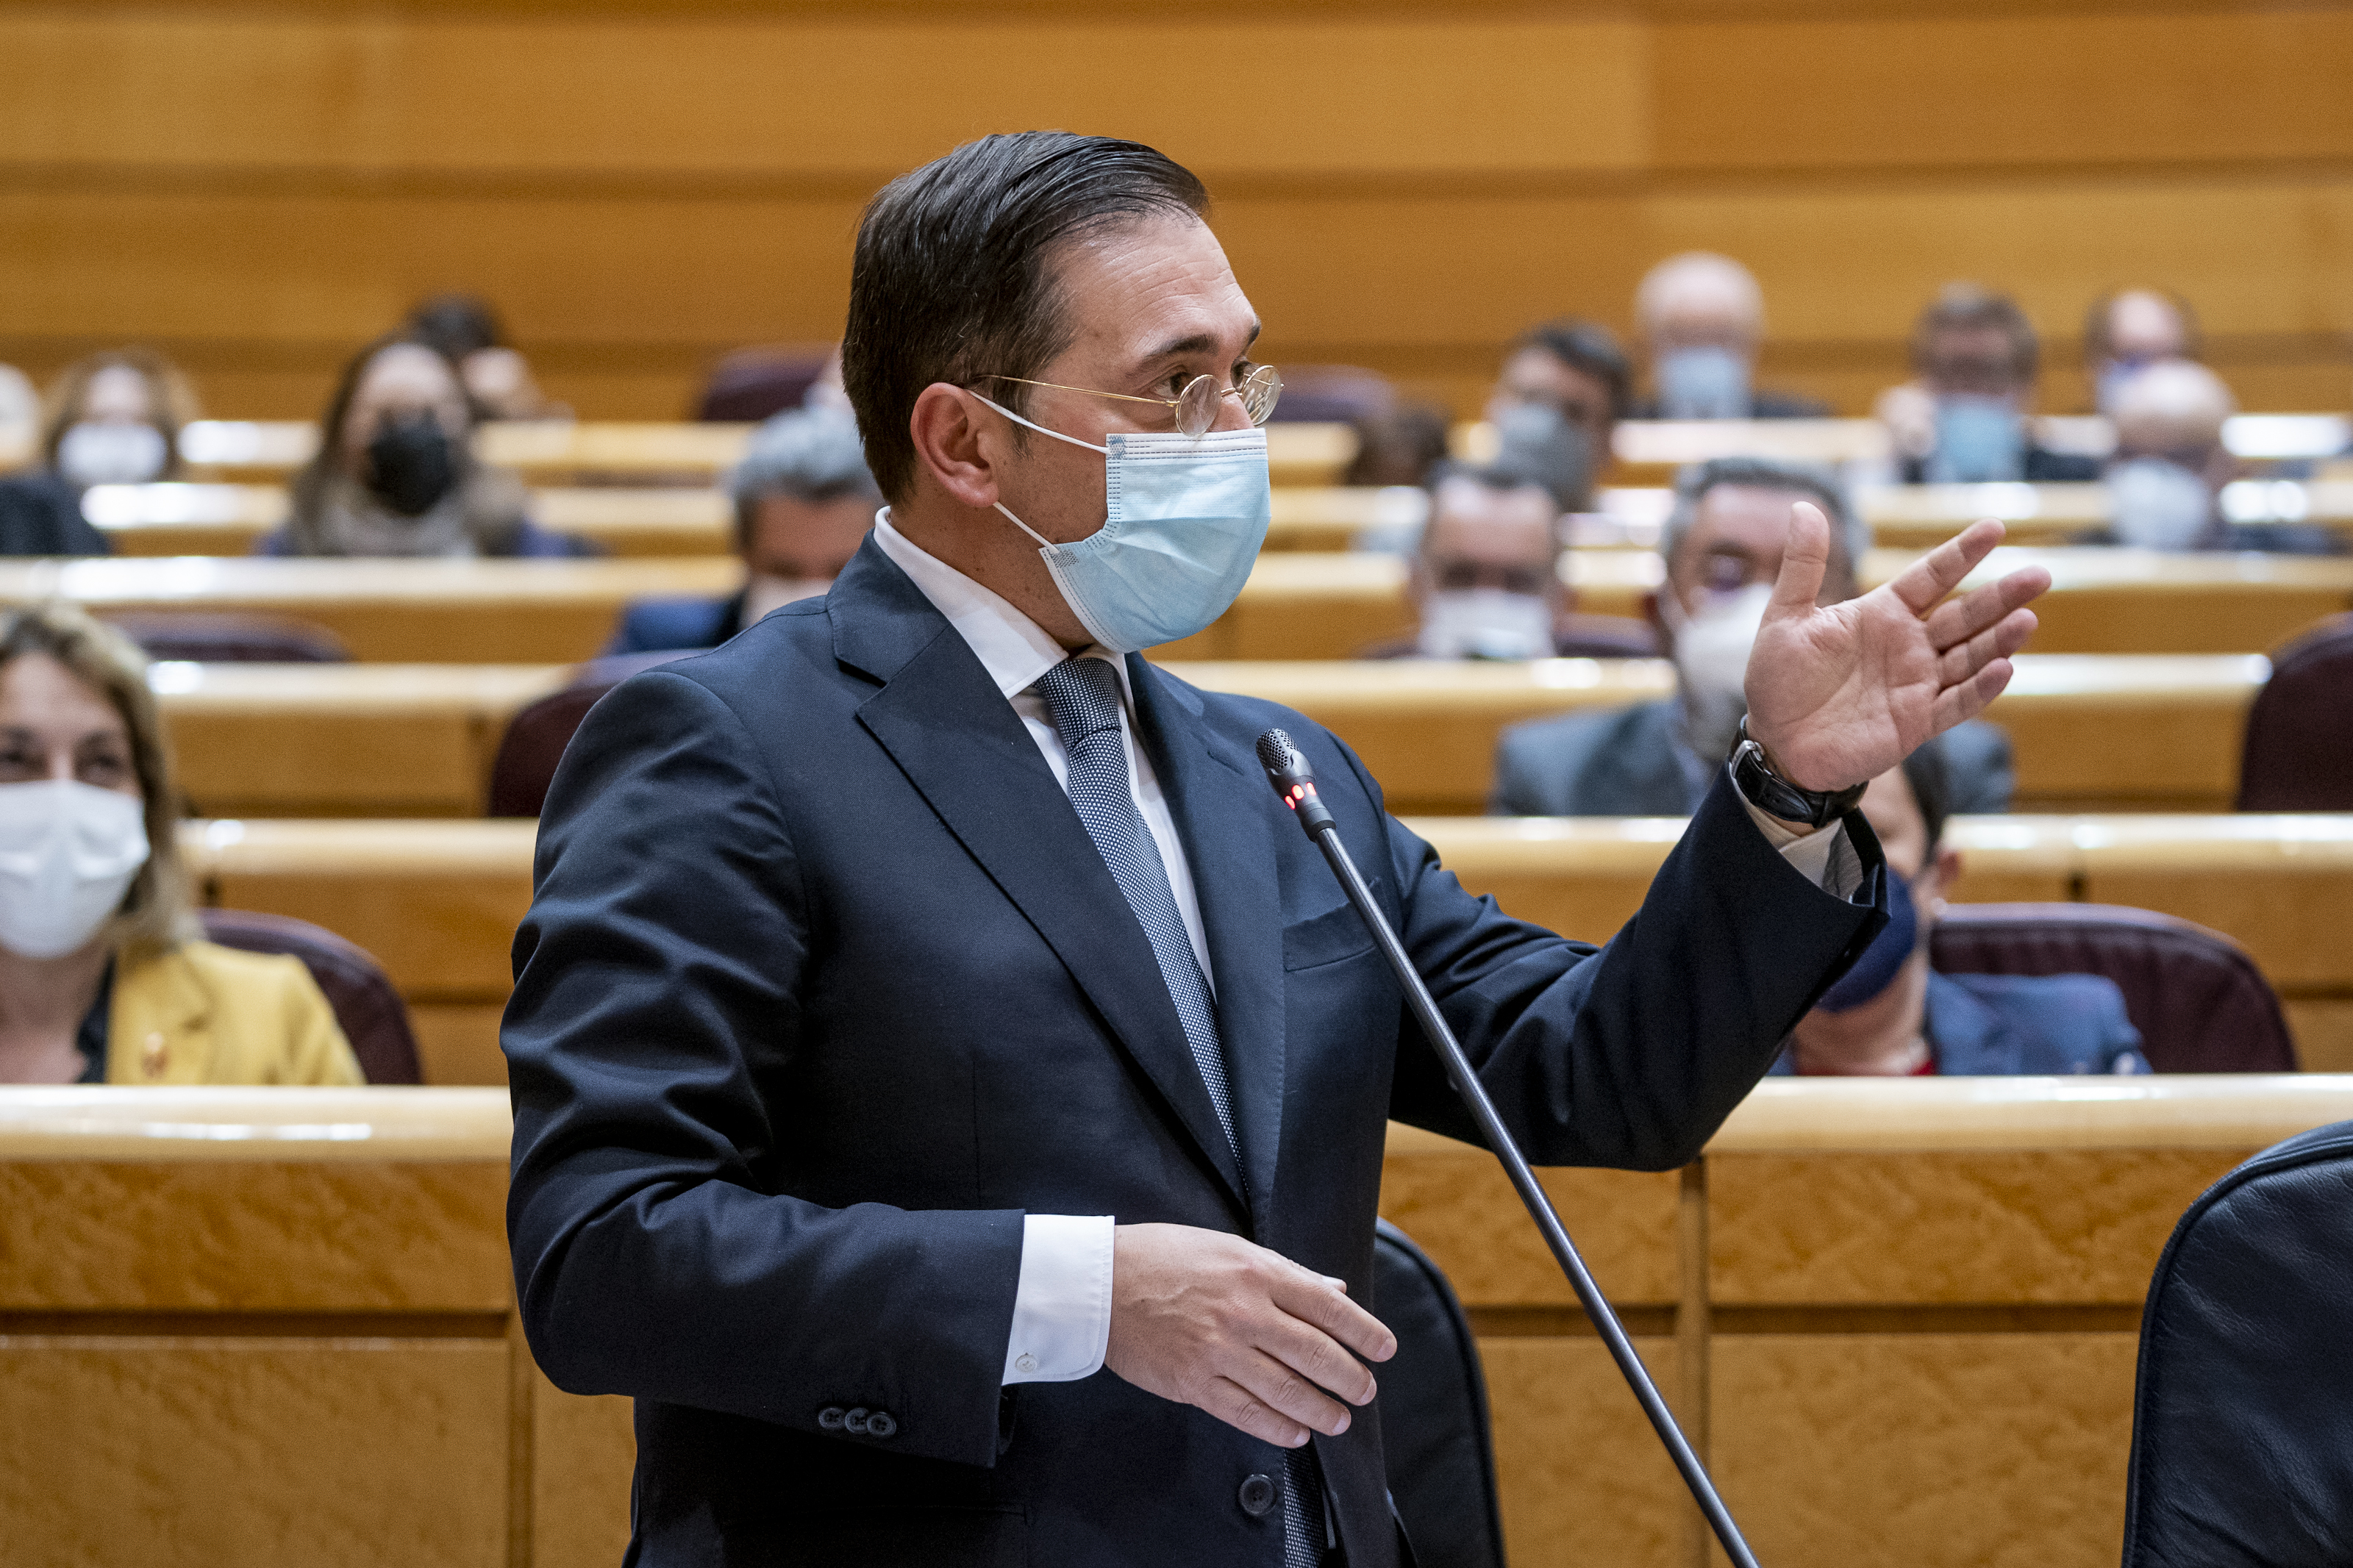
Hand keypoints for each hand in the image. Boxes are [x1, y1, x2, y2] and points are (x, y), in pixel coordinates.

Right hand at [1105, 1222, 1395, 1447]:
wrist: (1098, 1284)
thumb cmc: (1162, 1257)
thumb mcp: (1228, 1247)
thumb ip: (1284, 1271)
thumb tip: (1332, 1288)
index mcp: (1257, 1272)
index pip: (1328, 1305)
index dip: (1363, 1331)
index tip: (1384, 1349)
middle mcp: (1244, 1312)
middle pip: (1315, 1353)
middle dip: (1350, 1377)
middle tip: (1364, 1390)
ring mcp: (1219, 1351)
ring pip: (1287, 1390)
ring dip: (1321, 1410)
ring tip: (1340, 1421)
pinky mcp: (1194, 1382)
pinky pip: (1246, 1412)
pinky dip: (1277, 1427)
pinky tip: (1296, 1434)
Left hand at [1744, 506, 2050, 792]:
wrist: (1775, 743)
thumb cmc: (1779, 679)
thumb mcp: (1786, 617)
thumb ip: (1803, 566)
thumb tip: (1802, 505)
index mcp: (1882, 614)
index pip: (1931, 576)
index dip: (1962, 554)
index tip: (1995, 527)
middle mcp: (1908, 645)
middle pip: (1964, 615)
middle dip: (2001, 596)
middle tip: (2041, 575)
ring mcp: (1917, 684)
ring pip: (1969, 656)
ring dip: (1999, 640)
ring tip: (2028, 619)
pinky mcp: (1917, 723)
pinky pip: (1956, 703)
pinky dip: (1980, 688)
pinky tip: (2003, 669)